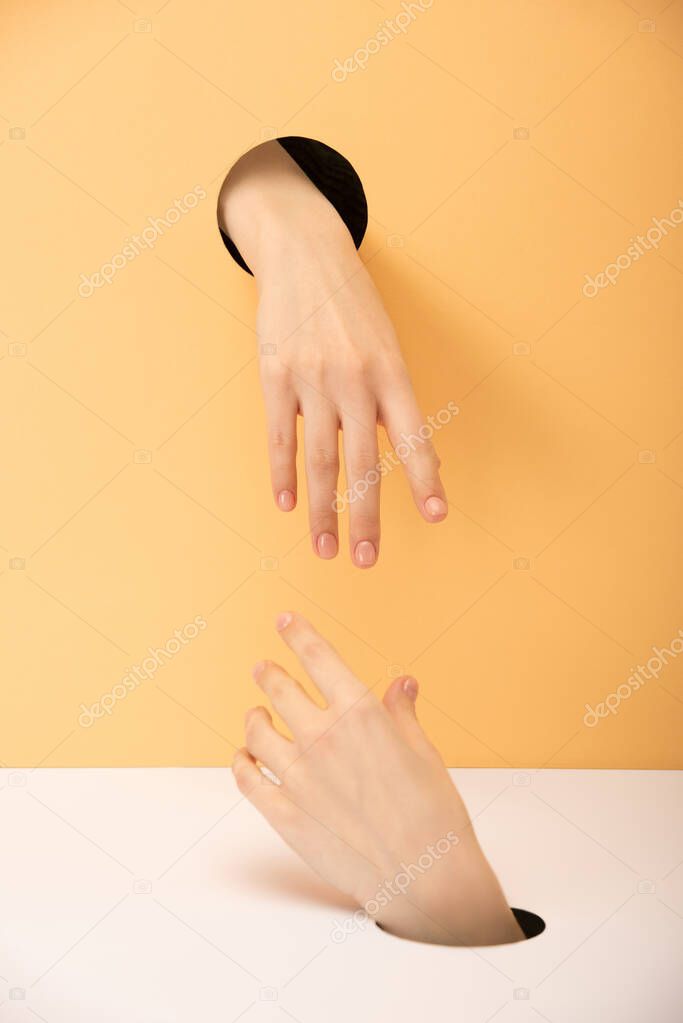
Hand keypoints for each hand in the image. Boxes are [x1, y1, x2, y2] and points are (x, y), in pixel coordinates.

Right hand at [218, 142, 447, 568]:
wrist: (304, 252)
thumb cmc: (354, 305)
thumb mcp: (388, 344)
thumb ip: (397, 402)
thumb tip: (424, 460)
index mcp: (391, 371)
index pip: (413, 435)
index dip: (426, 478)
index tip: (437, 516)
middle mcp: (354, 379)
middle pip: (362, 462)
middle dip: (366, 516)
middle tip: (368, 560)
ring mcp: (311, 379)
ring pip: (318, 460)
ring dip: (323, 511)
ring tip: (326, 549)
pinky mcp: (275, 377)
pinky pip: (279, 437)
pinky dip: (282, 476)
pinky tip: (286, 506)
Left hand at [233, 613, 523, 945]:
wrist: (426, 878)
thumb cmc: (434, 814)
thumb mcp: (424, 752)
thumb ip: (402, 714)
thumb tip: (402, 683)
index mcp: (359, 714)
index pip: (318, 657)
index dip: (298, 634)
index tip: (285, 620)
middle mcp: (321, 738)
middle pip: (280, 689)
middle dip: (269, 673)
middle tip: (264, 667)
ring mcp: (297, 778)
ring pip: (257, 732)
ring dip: (254, 717)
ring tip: (255, 714)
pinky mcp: (285, 815)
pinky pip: (248, 781)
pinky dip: (241, 764)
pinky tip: (243, 758)